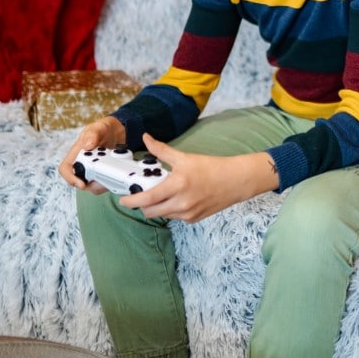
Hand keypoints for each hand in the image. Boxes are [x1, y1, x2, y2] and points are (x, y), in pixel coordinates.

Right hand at [58, 116, 125, 191]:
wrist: (117, 131)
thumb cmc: (103, 128)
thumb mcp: (98, 128)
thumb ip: (92, 134)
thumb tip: (87, 146)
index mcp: (76, 153)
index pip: (65, 169)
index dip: (70, 178)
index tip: (82, 183)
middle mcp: (82, 163)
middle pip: (79, 181)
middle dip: (91, 184)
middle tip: (104, 180)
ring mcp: (92, 169)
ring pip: (92, 185)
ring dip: (101, 184)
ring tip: (113, 175)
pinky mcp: (102, 173)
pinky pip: (102, 183)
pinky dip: (109, 182)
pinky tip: (117, 174)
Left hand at [120, 134, 280, 222]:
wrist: (236, 181)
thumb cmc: (211, 167)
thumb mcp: (185, 157)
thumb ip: (161, 150)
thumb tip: (146, 138)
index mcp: (177, 185)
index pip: (146, 199)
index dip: (131, 201)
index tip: (122, 199)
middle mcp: (181, 203)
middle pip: (150, 212)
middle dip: (142, 205)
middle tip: (142, 194)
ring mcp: (188, 214)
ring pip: (162, 215)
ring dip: (157, 207)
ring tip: (161, 194)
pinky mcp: (194, 220)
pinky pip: (175, 217)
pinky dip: (171, 209)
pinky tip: (178, 198)